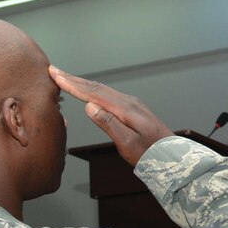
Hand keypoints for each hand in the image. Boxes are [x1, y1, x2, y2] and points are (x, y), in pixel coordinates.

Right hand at [50, 66, 171, 165]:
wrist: (172, 157)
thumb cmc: (150, 154)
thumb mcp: (127, 143)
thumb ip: (108, 124)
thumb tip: (89, 106)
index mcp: (125, 108)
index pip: (93, 93)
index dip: (72, 84)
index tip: (56, 75)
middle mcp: (128, 102)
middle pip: (96, 87)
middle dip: (74, 79)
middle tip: (55, 70)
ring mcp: (131, 104)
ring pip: (102, 89)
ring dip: (83, 83)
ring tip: (67, 78)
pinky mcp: (133, 109)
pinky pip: (109, 94)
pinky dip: (94, 90)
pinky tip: (89, 91)